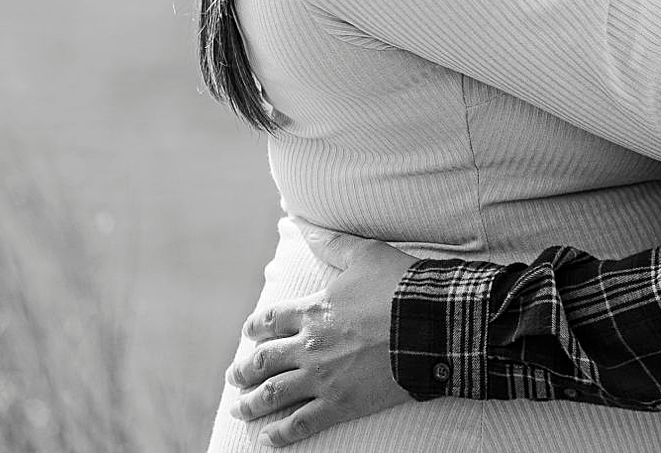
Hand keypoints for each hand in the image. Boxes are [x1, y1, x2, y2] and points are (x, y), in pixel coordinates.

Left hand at [227, 227, 414, 442]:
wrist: (427, 325)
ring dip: (253, 403)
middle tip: (234, 378)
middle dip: (244, 371)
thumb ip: (331, 243)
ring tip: (240, 409)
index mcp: (313, 311)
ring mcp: (322, 378)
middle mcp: (309, 346)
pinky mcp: (339, 403)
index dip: (255, 328)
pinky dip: (281, 434)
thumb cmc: (397, 286)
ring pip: (275, 394)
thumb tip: (303, 223)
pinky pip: (301, 423)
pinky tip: (267, 438)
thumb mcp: (364, 255)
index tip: (247, 334)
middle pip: (264, 361)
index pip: (271, 321)